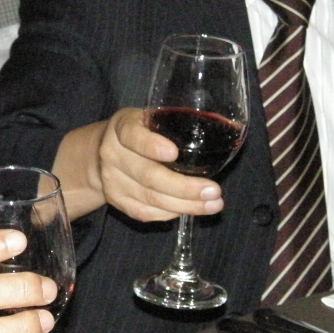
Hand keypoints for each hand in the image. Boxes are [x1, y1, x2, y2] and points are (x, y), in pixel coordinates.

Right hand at [53, 108, 223, 221]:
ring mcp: (112, 180)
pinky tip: (189, 210)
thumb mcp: (149, 118)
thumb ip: (175, 123)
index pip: (133, 136)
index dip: (151, 146)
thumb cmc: (139, 132)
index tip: (174, 153)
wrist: (102, 152)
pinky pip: (144, 213)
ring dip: (184, 205)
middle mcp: (112, 154)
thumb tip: (230, 127)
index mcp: (122, 128)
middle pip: (147, 175)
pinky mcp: (116, 200)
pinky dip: (169, 214)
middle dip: (184, 187)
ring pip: (149, 198)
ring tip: (213, 204)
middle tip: (213, 190)